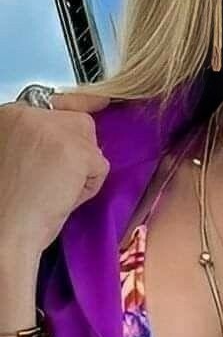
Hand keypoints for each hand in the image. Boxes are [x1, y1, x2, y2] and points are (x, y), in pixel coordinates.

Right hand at [0, 86, 111, 258]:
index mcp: (10, 115)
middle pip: (79, 121)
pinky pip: (99, 166)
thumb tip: (81, 122)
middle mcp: (28, 113)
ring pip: (91, 144)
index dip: (74, 111)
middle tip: (54, 182)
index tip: (98, 104)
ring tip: (53, 192)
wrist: (4, 233)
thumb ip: (39, 138)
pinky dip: (88, 188)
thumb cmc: (7, 207)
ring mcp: (52, 129)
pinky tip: (61, 199)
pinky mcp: (75, 150)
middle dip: (77, 151)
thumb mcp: (15, 156)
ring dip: (82, 171)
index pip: (54, 103)